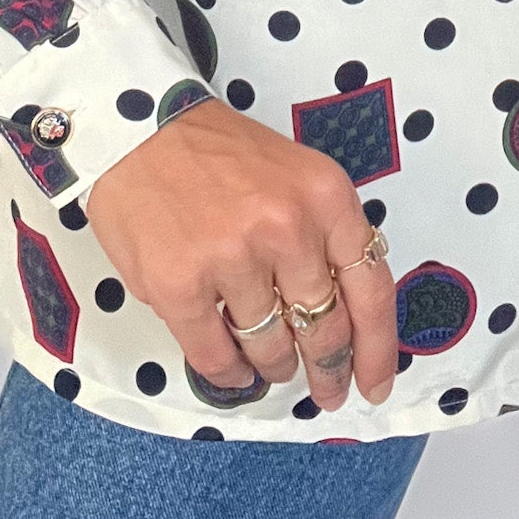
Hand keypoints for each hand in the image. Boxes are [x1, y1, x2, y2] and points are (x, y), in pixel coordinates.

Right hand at [84, 97, 397, 411]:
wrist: (140, 130)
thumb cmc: (217, 153)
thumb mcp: (296, 174)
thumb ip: (325, 234)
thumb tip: (346, 309)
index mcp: (324, 196)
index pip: (371, 290)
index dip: (378, 349)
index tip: (374, 382)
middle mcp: (286, 227)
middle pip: (325, 329)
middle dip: (328, 370)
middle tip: (327, 388)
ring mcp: (232, 258)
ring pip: (272, 349)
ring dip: (275, 366)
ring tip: (271, 364)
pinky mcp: (180, 286)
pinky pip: (217, 357)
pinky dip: (230, 372)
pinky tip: (234, 368)